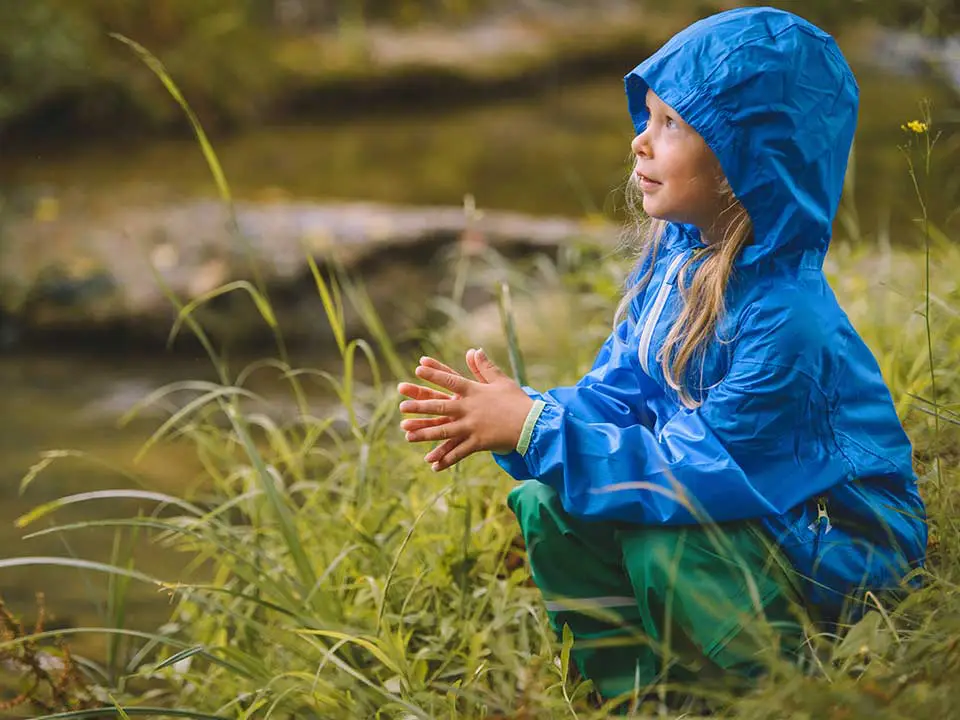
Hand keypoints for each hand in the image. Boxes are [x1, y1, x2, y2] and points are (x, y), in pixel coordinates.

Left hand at [398, 348, 532, 470]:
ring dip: (424, 433)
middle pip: (440, 406)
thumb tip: (474, 351)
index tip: (418, 368)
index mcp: (475, 391)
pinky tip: (432, 464)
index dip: (434, 373)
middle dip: (420, 407)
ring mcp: (472, 427)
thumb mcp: (501, 381)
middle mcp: (470, 408)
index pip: (451, 380)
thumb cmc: (518, 401)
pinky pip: (458, 452)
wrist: (534, 425)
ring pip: (444, 431)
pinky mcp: (478, 443)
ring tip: (407, 434)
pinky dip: (445, 458)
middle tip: (402, 407)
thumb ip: (485, 367)